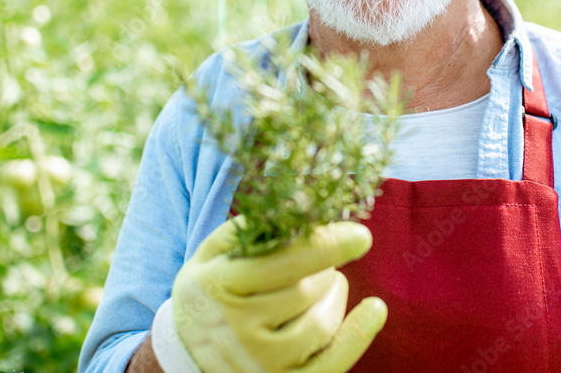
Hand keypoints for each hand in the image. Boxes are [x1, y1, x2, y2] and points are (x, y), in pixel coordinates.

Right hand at [170, 215, 386, 372]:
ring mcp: (259, 362)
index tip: (361, 234)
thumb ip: (250, 228)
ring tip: (329, 284)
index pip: (284, 263)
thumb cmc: (208, 292)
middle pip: (306, 291)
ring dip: (336, 297)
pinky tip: (375, 310)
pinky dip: (358, 336)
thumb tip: (298, 203)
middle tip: (322, 262)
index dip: (326, 246)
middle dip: (325, 268)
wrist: (185, 354)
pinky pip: (329, 364)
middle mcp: (237, 328)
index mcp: (220, 286)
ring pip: (320, 325)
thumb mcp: (212, 254)